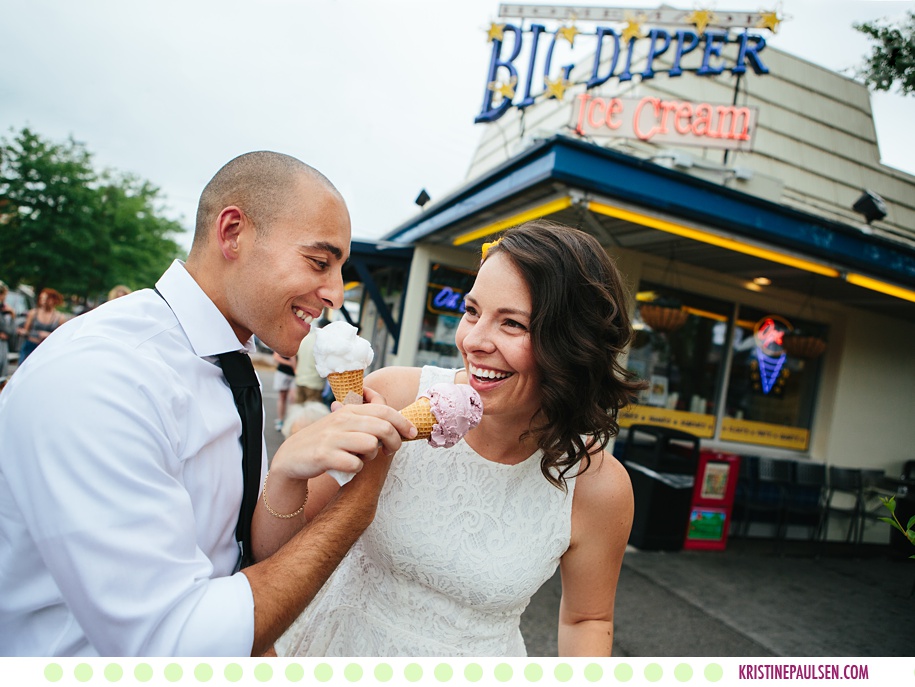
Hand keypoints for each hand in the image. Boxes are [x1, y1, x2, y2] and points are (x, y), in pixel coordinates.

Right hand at [270, 399, 415, 481]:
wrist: (291, 458)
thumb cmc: (325, 441)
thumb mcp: (343, 423)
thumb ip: (365, 416)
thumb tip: (393, 412)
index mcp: (349, 410)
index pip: (384, 410)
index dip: (403, 422)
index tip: (412, 433)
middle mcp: (341, 420)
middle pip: (383, 427)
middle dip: (394, 442)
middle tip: (390, 452)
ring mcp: (332, 438)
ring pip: (371, 445)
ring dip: (372, 456)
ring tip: (361, 458)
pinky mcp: (324, 456)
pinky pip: (355, 464)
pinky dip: (356, 469)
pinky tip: (348, 467)